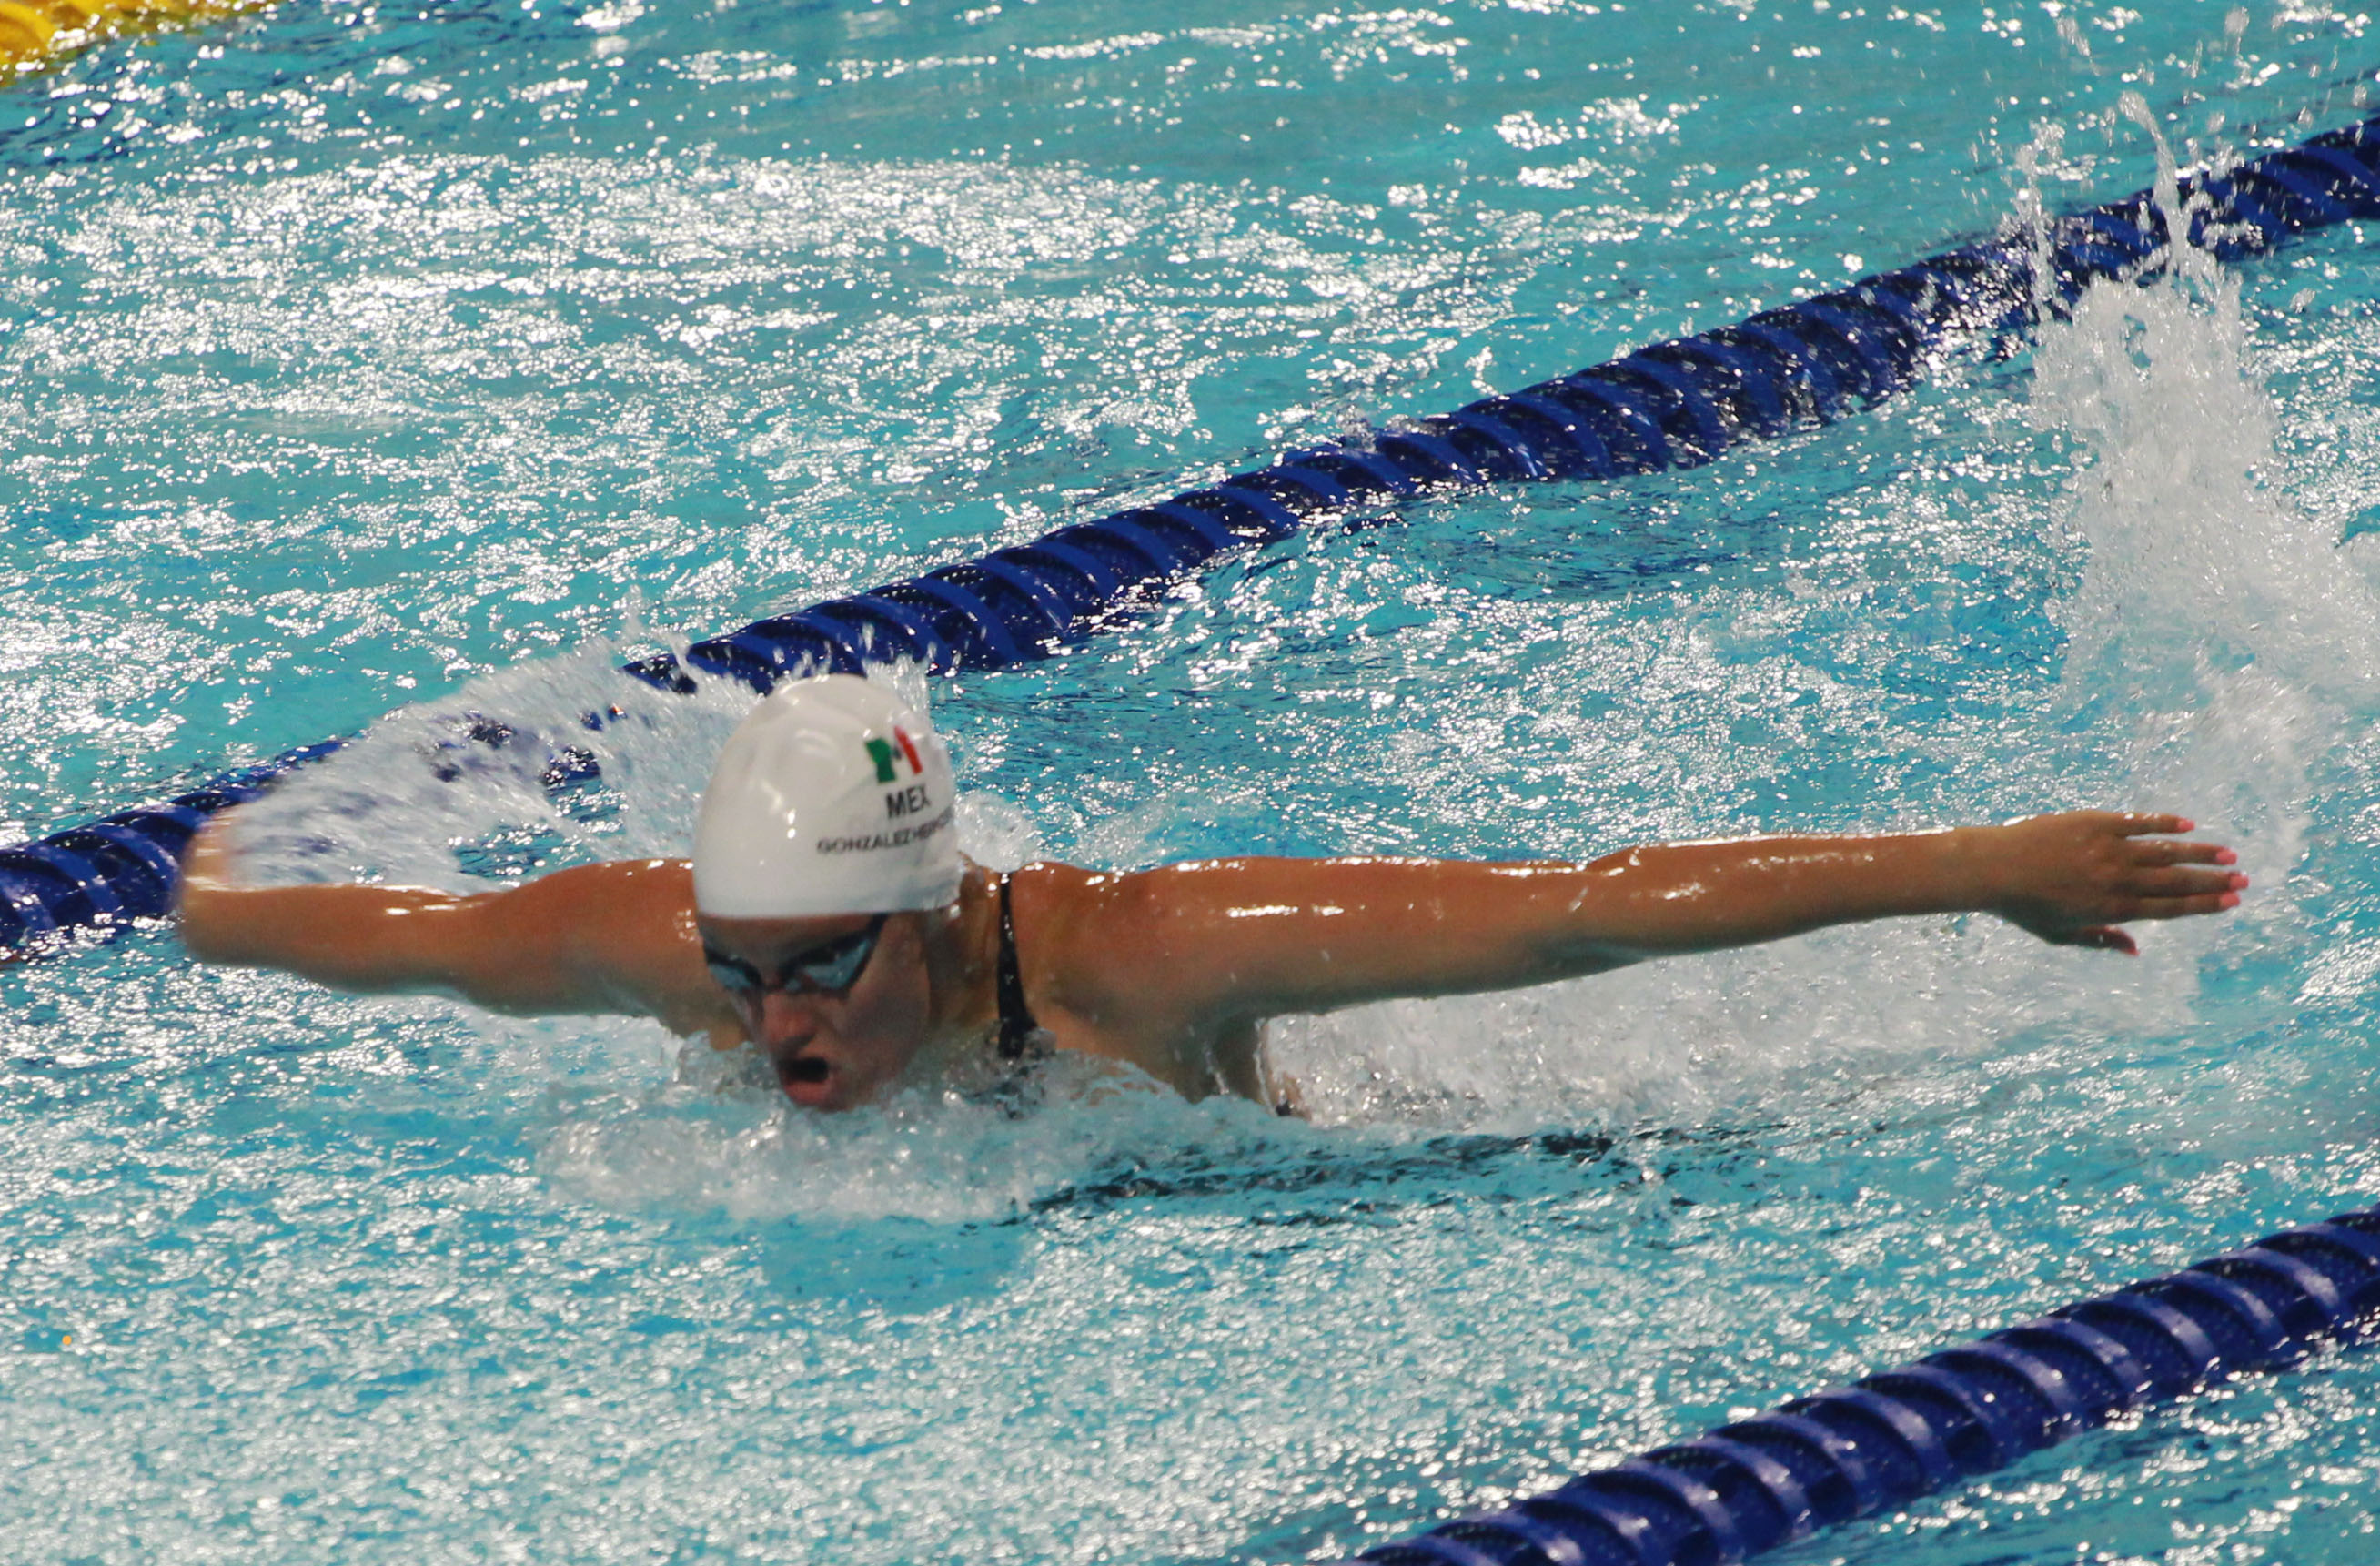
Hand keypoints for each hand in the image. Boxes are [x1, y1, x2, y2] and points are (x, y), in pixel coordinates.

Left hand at [1982, 811, 2243, 954]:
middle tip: (2244, 880)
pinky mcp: (2095, 823)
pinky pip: (2138, 822)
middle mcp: (2118, 880)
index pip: (2170, 908)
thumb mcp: (2061, 935)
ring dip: (2199, 853)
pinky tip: (2188, 827)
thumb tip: (2136, 951)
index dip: (2204, 905)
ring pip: (2165, 851)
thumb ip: (2102, 941)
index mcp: (2113, 909)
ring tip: (2227, 854)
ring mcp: (2108, 850)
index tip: (2231, 903)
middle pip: (2177, 881)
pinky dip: (2164, 824)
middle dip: (2213, 881)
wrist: (1993, 868)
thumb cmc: (2023, 907)